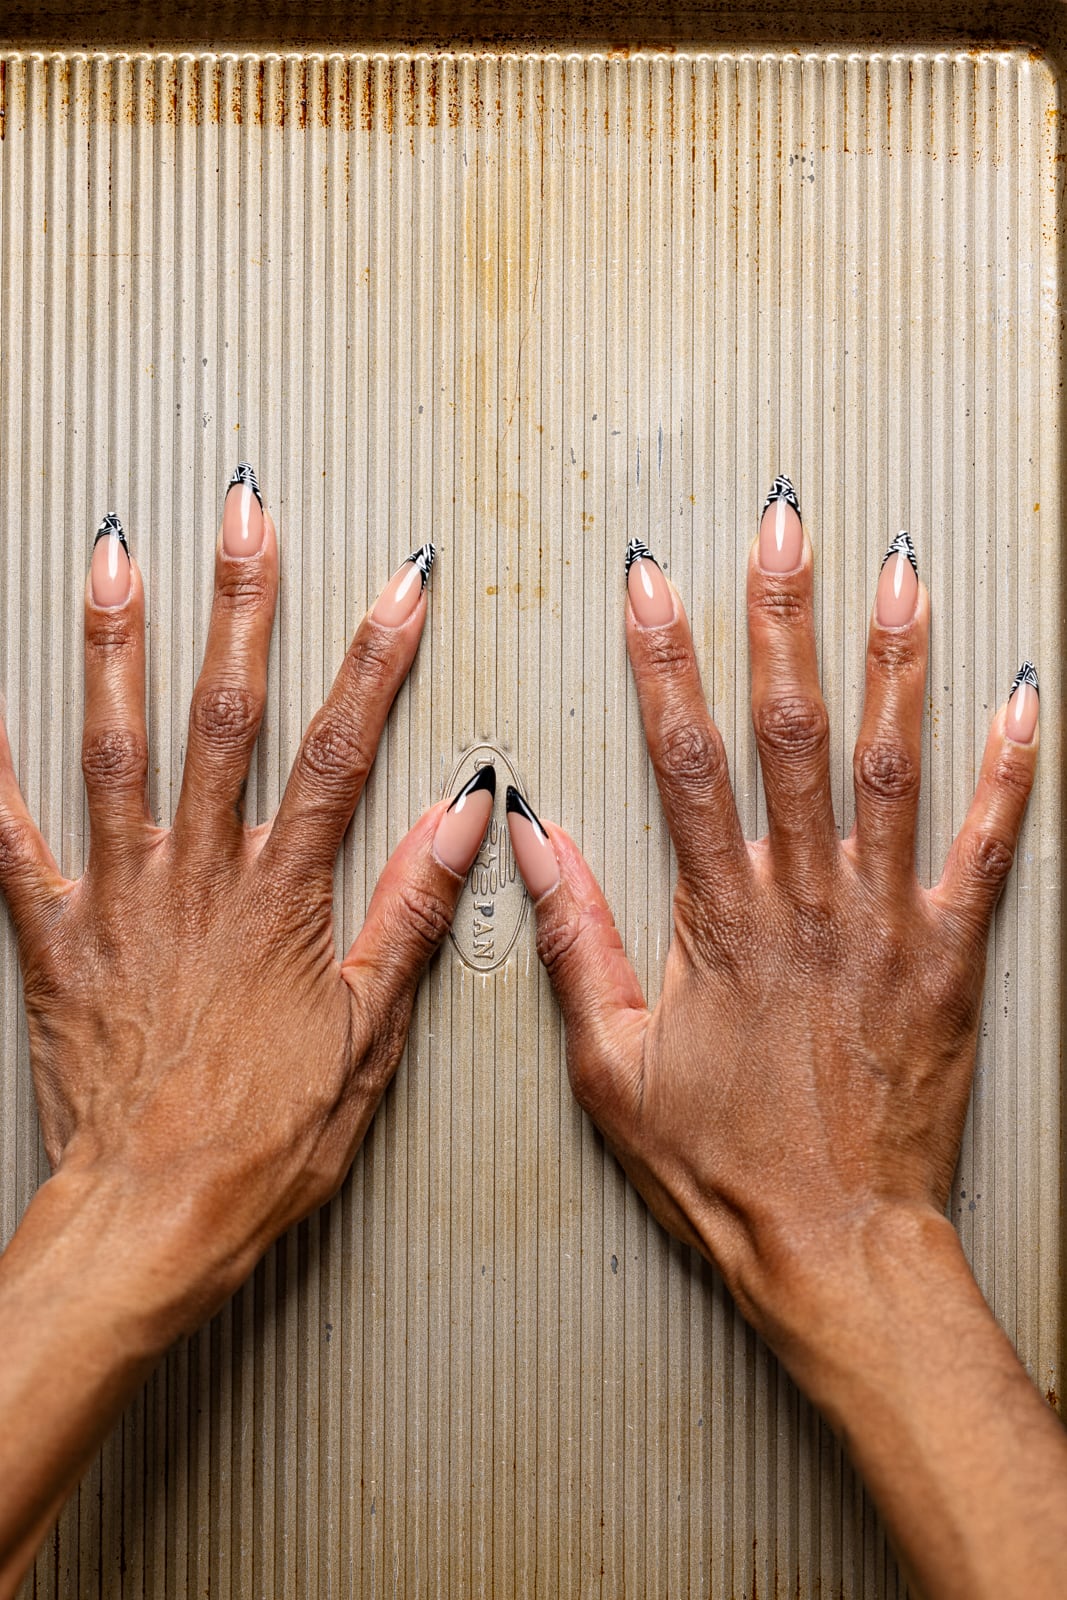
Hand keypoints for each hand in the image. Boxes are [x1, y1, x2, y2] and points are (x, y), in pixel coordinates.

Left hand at [0, 468, 491, 1336]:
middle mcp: (198, 876)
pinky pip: (14, 842)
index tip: (400, 587)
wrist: (156, 1213)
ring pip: (116, 748)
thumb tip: (463, 815)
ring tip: (116, 559)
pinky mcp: (56, 936)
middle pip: (224, 715)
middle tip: (243, 513)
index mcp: (282, 897)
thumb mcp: (370, 1031)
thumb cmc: (265, 1139)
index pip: (341, 750)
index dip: (375, 659)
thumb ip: (412, 909)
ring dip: (118, 645)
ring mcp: (120, 898)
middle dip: (240, 602)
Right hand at [504, 487, 1065, 1597]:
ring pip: (890, 770)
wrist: (834, 1242)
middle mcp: (806, 904)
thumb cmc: (719, 1165)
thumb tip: (533, 839)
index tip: (653, 585)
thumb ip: (573, 939)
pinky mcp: (948, 956)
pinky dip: (1005, 773)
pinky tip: (1020, 701)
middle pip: (792, 736)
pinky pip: (985, 850)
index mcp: (717, 924)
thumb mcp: (609, 1065)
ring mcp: (885, 924)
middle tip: (784, 525)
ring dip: (893, 664)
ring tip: (899, 574)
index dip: (664, 667)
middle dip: (784, 619)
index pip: (684, 765)